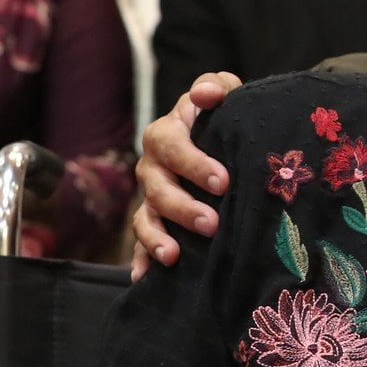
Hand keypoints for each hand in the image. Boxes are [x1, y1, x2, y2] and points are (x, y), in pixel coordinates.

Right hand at [130, 71, 241, 279]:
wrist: (224, 143)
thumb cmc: (224, 119)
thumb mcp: (226, 96)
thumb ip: (218, 87)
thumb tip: (208, 93)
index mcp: (168, 134)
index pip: (170, 144)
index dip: (193, 162)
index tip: (222, 181)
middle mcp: (154, 166)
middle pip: (157, 187)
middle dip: (182, 206)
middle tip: (211, 223)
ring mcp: (152, 197)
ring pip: (145, 217)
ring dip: (157, 237)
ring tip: (174, 255)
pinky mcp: (155, 223)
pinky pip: (141, 244)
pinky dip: (141, 261)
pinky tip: (144, 279)